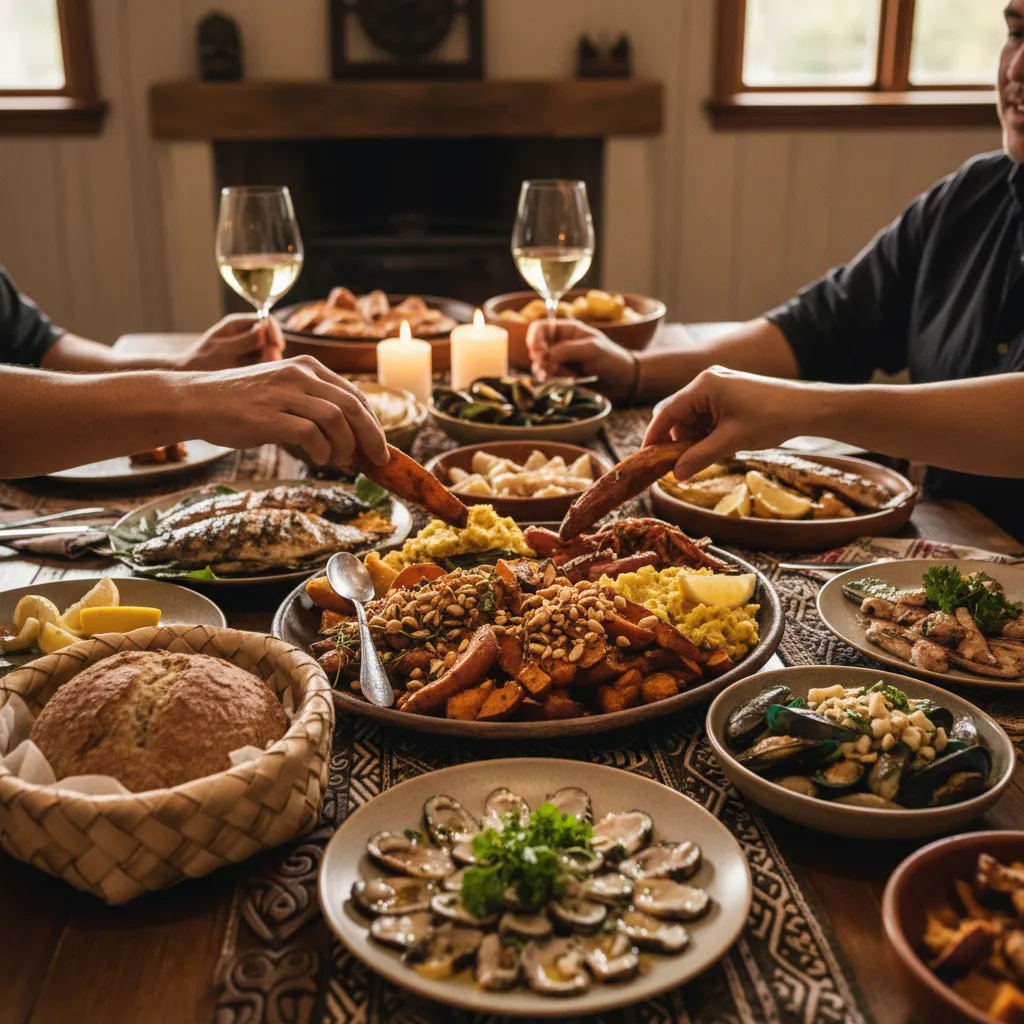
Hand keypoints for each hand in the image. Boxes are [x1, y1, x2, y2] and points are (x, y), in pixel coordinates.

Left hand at [176, 314, 285, 370]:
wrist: (191, 374)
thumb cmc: (201, 361)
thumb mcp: (221, 350)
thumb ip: (243, 341)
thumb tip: (264, 330)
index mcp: (237, 324)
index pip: (265, 320)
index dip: (274, 332)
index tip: (277, 345)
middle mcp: (246, 334)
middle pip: (271, 337)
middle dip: (272, 349)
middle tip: (264, 362)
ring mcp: (250, 348)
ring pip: (271, 351)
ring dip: (269, 361)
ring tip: (254, 371)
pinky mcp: (251, 361)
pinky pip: (266, 363)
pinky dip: (264, 369)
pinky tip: (254, 375)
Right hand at [181, 355, 388, 468]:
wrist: (197, 400)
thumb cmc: (241, 404)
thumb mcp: (283, 392)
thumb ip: (314, 406)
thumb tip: (351, 441)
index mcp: (308, 367)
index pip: (355, 395)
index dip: (373, 423)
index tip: (379, 446)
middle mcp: (299, 374)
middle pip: (353, 406)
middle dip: (372, 437)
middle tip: (378, 461)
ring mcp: (284, 393)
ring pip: (337, 419)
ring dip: (346, 446)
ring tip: (341, 461)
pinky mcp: (269, 415)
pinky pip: (311, 434)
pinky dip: (322, 450)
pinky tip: (318, 459)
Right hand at [526, 319, 637, 402]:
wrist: (624, 381)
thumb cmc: (612, 359)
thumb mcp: (592, 349)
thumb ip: (567, 350)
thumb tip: (545, 357)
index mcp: (566, 330)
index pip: (538, 328)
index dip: (534, 340)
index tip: (541, 355)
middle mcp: (559, 344)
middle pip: (535, 349)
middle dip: (541, 361)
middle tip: (551, 371)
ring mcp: (559, 361)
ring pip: (539, 367)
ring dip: (549, 374)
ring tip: (569, 378)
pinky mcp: (561, 377)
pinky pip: (547, 379)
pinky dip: (554, 382)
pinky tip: (570, 383)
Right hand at [643, 366, 816, 479]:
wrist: (808, 408)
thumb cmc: (771, 419)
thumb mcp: (730, 442)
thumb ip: (699, 458)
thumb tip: (675, 475)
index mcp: (703, 386)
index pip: (667, 412)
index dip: (654, 436)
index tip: (647, 458)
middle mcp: (708, 381)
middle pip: (680, 416)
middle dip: (681, 441)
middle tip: (686, 464)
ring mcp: (720, 385)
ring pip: (695, 418)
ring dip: (698, 439)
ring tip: (714, 454)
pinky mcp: (731, 393)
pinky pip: (709, 416)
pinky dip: (710, 433)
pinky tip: (723, 445)